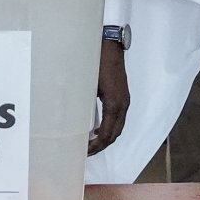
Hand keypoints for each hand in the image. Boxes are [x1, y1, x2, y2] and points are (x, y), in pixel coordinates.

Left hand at [89, 40, 129, 155]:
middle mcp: (123, 105)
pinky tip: (98, 128)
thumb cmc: (97, 63)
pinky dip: (110, 127)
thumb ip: (83, 103)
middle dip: (102, 145)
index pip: (107, 133)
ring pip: (118, 127)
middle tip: (87, 152)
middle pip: (115, 134)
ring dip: (107, 137)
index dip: (96, 145)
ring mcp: (125, 100)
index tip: (84, 151)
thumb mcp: (87, 85)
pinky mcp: (123, 96)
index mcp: (114, 105)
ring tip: (92, 143)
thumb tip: (74, 119)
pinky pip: (118, 118)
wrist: (110, 47)